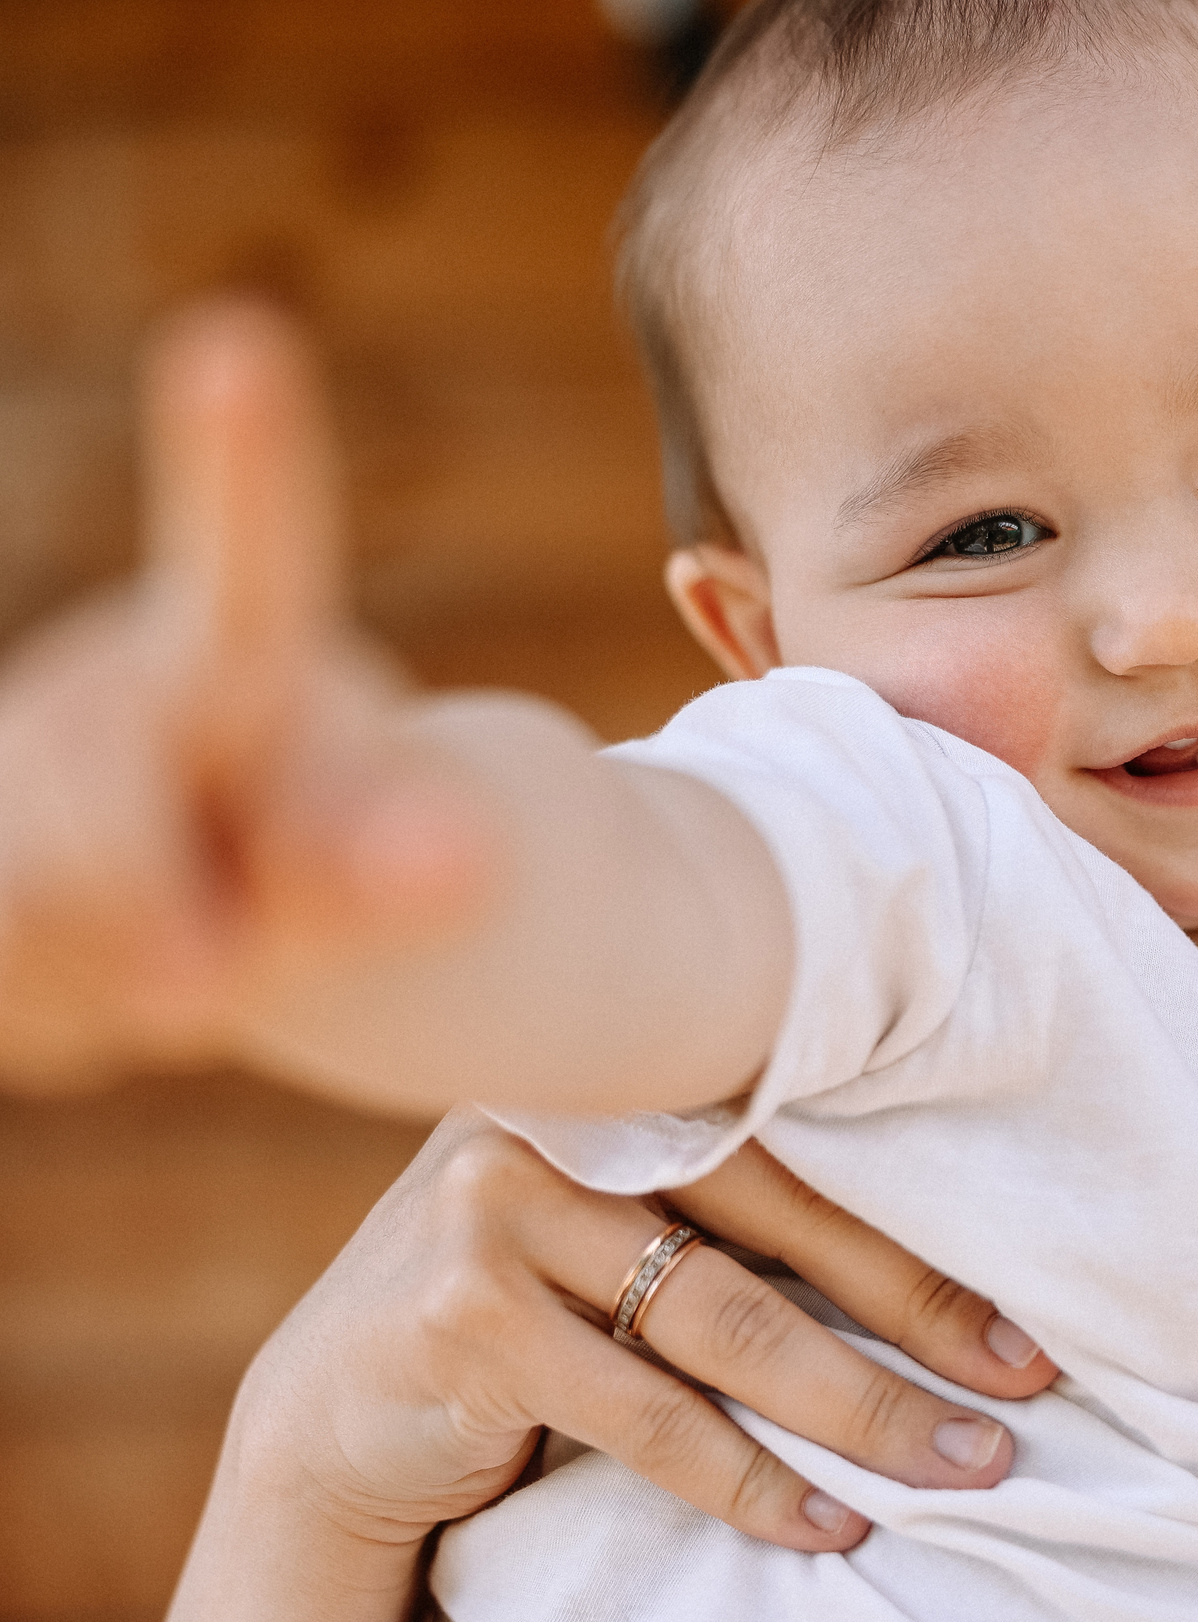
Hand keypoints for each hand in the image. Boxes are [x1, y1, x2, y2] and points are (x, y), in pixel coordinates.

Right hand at [0, 300, 489, 1094]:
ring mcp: (33, 745)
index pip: (256, 563)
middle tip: (208, 978)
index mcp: (240, 654)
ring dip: (114, 984)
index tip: (240, 344)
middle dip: (146, 925)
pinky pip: (8, 980)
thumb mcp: (388, 870)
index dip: (245, 462)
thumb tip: (465, 850)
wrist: (227, 867)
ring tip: (187, 960)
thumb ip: (394, 865)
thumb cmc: (327, 847)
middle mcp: (110, 677)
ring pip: (29, 928)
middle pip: (87, 829)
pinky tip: (104, 981)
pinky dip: (62, 1014)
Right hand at [142, 1111, 1060, 1621]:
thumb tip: (956, 1279)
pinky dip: (751, 1479)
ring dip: (863, 1410)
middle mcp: (560, 1114)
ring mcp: (497, 1205)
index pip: (811, 1140)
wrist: (333, 1415)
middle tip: (1025, 1389)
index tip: (1032, 1316)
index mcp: (625, 1073)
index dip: (930, 1226)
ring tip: (962, 1466)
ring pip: (731, 1324)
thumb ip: (736, 1206)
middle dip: (920, 1318)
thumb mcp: (624, 1228)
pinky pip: (650, 1413)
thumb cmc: (528, 1310)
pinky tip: (826, 1523)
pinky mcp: (461, 1314)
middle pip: (787, 1221)